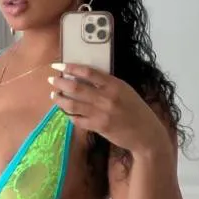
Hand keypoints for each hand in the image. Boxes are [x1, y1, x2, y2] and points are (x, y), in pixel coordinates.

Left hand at [49, 63, 168, 155]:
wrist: (146, 133)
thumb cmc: (136, 110)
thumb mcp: (125, 91)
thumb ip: (107, 84)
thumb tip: (84, 77)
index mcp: (114, 84)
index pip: (88, 72)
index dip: (70, 67)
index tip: (57, 65)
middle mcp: (107, 97)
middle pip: (75, 87)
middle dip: (59, 82)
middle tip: (51, 80)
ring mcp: (102, 113)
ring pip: (72, 104)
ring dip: (59, 99)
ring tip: (53, 95)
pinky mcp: (98, 127)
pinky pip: (77, 119)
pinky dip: (69, 114)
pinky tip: (65, 111)